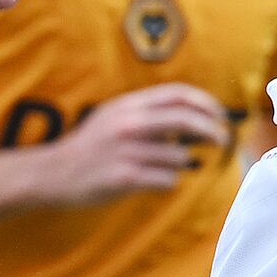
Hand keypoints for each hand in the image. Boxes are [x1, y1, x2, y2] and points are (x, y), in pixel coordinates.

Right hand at [30, 84, 232, 204]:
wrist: (54, 173)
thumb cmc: (90, 146)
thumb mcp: (114, 116)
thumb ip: (148, 112)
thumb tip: (191, 115)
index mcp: (129, 105)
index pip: (178, 94)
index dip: (206, 102)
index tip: (220, 115)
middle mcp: (129, 123)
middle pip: (186, 119)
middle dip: (213, 130)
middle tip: (223, 140)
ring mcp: (127, 150)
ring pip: (179, 155)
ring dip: (181, 164)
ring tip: (163, 167)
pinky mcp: (125, 177)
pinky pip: (167, 180)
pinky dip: (168, 182)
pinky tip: (154, 182)